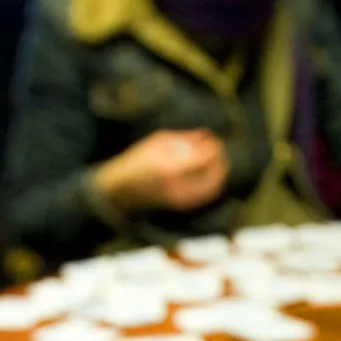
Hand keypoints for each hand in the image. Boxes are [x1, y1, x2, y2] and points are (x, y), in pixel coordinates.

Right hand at [92, 128, 228, 214]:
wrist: (121, 190)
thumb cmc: (137, 161)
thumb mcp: (157, 142)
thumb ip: (183, 139)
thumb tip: (205, 135)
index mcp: (169, 168)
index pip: (202, 158)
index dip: (213, 148)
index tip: (213, 139)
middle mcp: (177, 186)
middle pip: (212, 174)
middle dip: (218, 161)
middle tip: (217, 149)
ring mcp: (180, 198)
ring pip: (211, 186)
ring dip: (218, 172)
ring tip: (215, 160)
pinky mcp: (181, 205)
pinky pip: (204, 194)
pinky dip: (211, 183)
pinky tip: (208, 173)